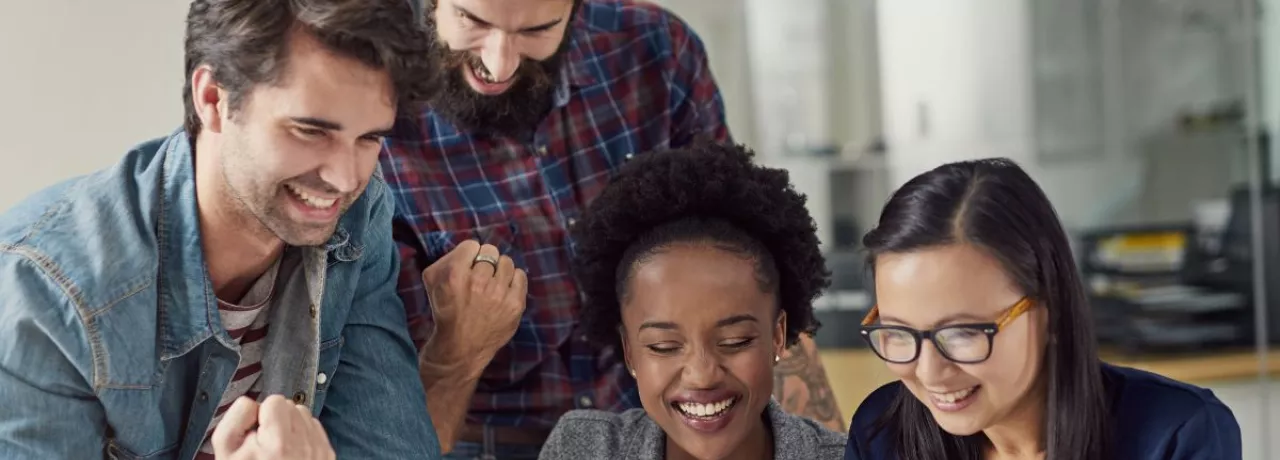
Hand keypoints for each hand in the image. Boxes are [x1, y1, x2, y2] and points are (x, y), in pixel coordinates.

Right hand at [212, 395, 334, 459]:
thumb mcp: (226, 451)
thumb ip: (236, 418)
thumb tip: (252, 403)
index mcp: (278, 444)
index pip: (275, 401)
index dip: (261, 415)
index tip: (256, 433)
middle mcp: (304, 446)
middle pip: (292, 406)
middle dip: (277, 419)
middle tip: (266, 443)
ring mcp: (319, 451)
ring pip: (305, 416)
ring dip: (292, 426)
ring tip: (278, 448)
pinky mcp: (327, 456)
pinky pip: (315, 430)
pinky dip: (304, 436)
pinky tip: (291, 452)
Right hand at [420, 239, 527, 371]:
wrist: (460, 347)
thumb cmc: (445, 311)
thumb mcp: (432, 282)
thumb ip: (447, 259)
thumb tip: (468, 249)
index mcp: (455, 275)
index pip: (471, 245)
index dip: (469, 254)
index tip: (469, 264)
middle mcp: (478, 282)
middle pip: (490, 252)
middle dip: (485, 261)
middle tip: (481, 275)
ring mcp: (499, 294)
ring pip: (507, 262)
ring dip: (499, 270)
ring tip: (493, 283)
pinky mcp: (515, 305)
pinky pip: (521, 276)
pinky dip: (513, 280)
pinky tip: (504, 290)